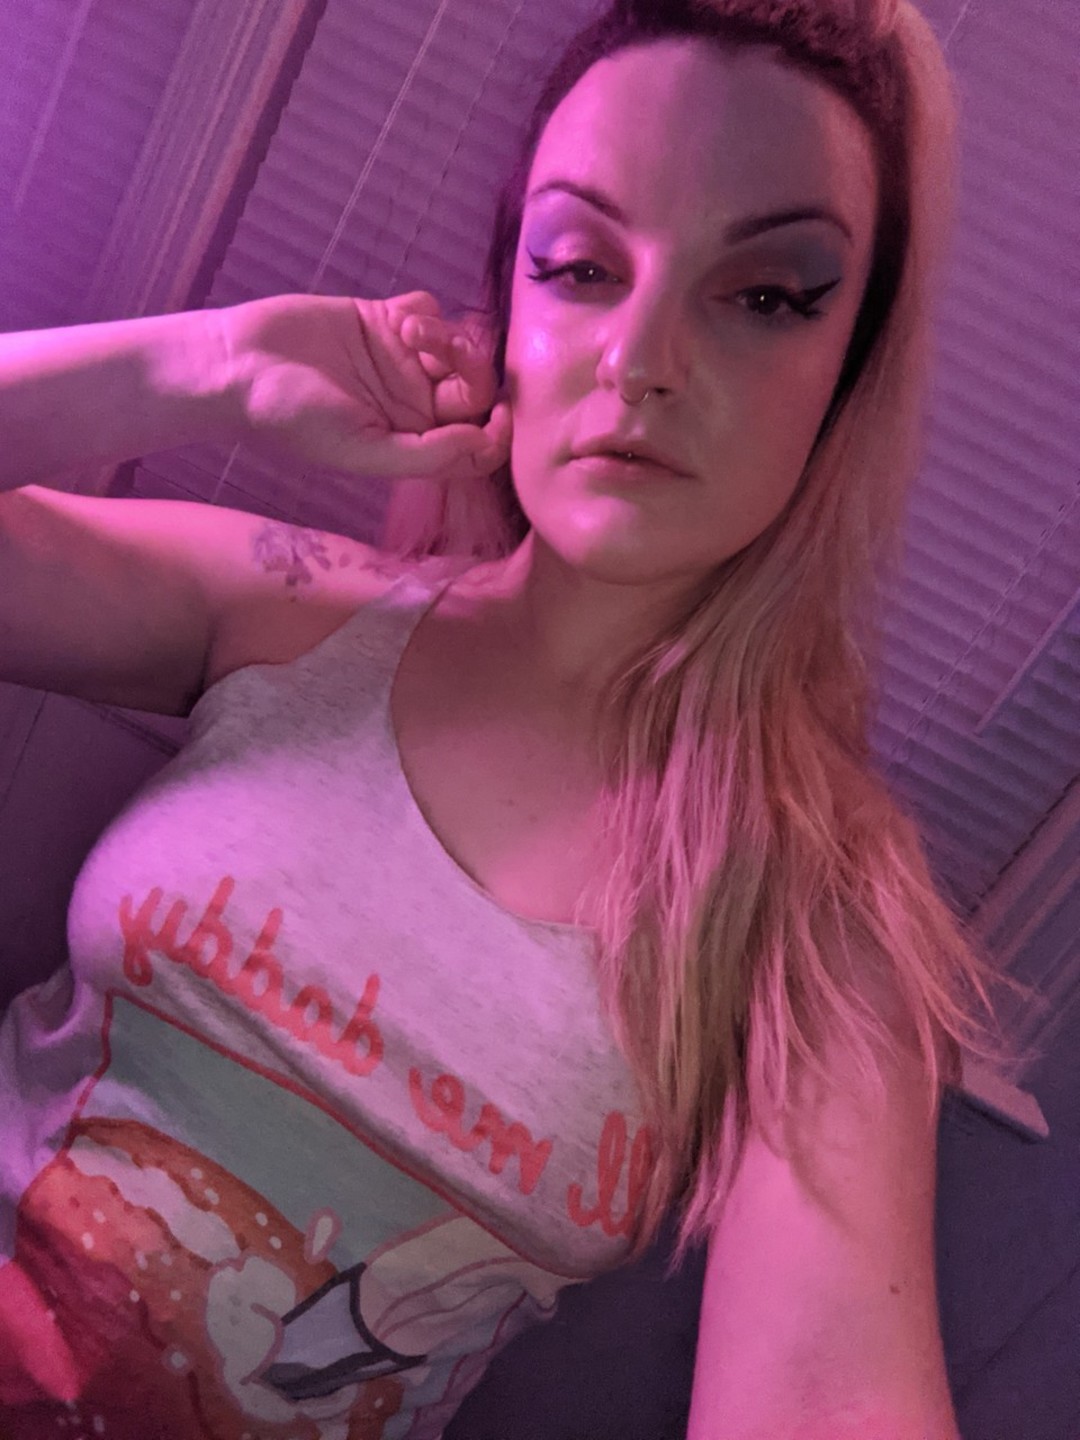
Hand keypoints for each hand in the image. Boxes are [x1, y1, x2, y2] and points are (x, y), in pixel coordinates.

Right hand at [213, 290, 511, 481]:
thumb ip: (426, 455)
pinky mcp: (382, 320)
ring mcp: (401, 361)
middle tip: (437, 349)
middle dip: (471, 367)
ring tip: (407, 331)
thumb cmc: (293, 419)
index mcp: (414, 442)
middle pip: (476, 388)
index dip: (500, 433)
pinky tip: (395, 317)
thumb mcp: (361, 450)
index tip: (501, 414)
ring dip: (446, 335)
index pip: (477, 443)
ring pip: (458, 345)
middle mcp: (414, 403)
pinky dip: (426, 311)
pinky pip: (430, 309)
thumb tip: (480, 442)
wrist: (240, 364)